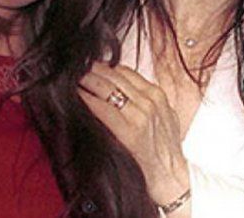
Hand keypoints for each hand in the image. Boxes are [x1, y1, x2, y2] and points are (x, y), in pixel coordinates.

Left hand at [79, 62, 189, 205]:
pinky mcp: (129, 132)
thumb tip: (125, 91)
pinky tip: (77, 96)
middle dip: (92, 69)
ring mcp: (140, 115)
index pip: (125, 71)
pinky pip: (103, 108)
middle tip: (76, 67)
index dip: (104, 67)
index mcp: (157, 94)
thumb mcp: (165, 116)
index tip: (90, 66)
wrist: (172, 178)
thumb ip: (148, 101)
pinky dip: (87, 99)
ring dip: (87, 80)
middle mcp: (149, 101)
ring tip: (71, 77)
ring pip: (106, 87)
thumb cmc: (165, 150)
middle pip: (114, 75)